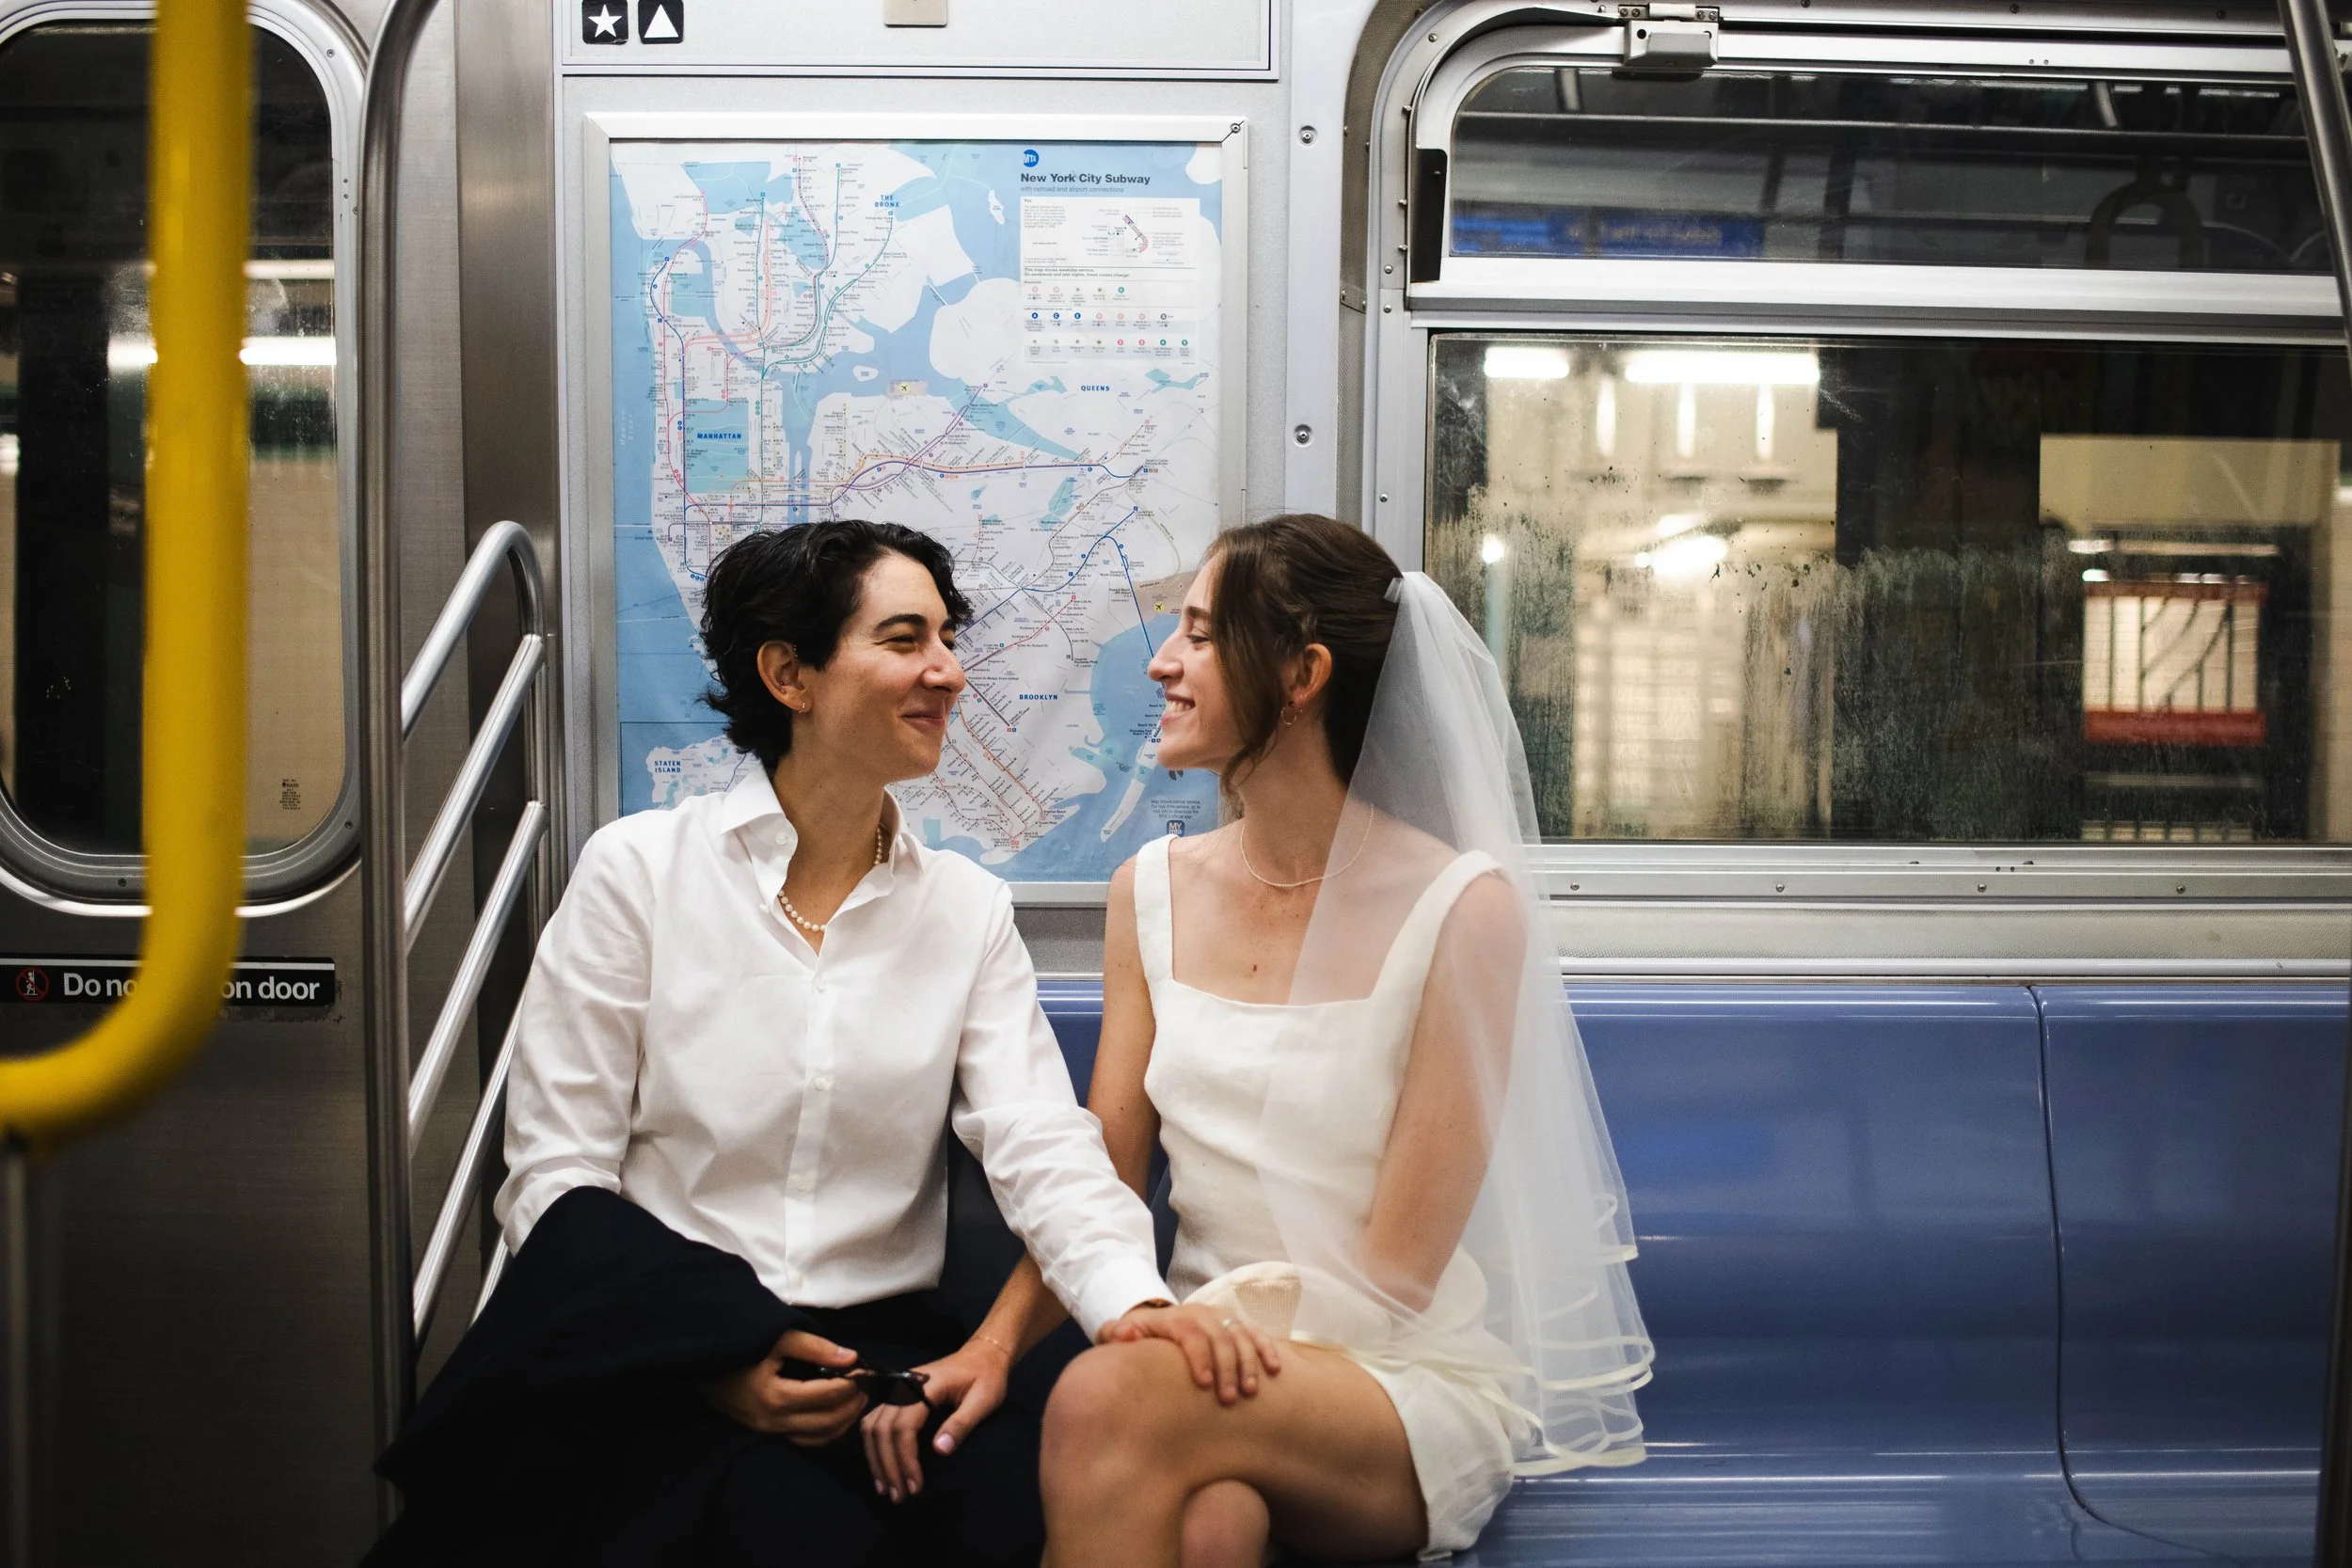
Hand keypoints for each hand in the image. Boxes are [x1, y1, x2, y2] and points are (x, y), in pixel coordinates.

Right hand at [700, 1328, 867, 1445]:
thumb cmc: (742, 1346)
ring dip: (843, 1421)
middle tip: (867, 1385)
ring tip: (856, 1399)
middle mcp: (773, 1422)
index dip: (852, 1383)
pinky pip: (805, 1441)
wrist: (704, 1365)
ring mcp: (768, 1432)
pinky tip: (836, 1413)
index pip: (827, 1395)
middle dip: (853, 1404)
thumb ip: (816, 1347)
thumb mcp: (778, 1338)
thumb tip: (852, 1357)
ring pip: (819, 1438)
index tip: (864, 1369)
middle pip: (828, 1421)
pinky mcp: (766, 1434)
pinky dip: (826, 1431)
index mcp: (776, 1397)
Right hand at [860, 1335, 1011, 1502]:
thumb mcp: (984, 1399)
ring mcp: (899, 1389)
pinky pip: (876, 1421)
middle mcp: (905, 1385)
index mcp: (926, 1385)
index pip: (904, 1425)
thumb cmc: (987, 1377)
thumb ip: (962, 1422)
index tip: (915, 1486)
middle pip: (882, 1428)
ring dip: (876, 1459)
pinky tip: (881, 1466)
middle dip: (888, 1466)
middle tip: (898, 1496)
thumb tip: (939, 1451)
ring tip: (885, 1489)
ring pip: (872, 1426)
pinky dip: (874, 1446)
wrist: (983, 1355)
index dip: (906, 1458)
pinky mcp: (898, 1396)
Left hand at [1103, 1302, 1282, 1404]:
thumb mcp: (1124, 1332)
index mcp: (1175, 1317)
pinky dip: (1268, 1349)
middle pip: (1220, 1337)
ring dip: (1249, 1363)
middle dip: (1227, 1368)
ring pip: (1242, 1336)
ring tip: (1250, 1392)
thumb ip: (1117, 1333)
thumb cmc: (1140, 1337)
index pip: (1191, 1332)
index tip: (1204, 1384)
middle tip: (1229, 1399)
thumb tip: (1121, 1334)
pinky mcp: (1237, 1324)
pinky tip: (1275, 1370)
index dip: (1199, 1357)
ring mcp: (1221, 1318)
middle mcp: (1201, 1314)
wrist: (1160, 1322)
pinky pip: (1257, 1333)